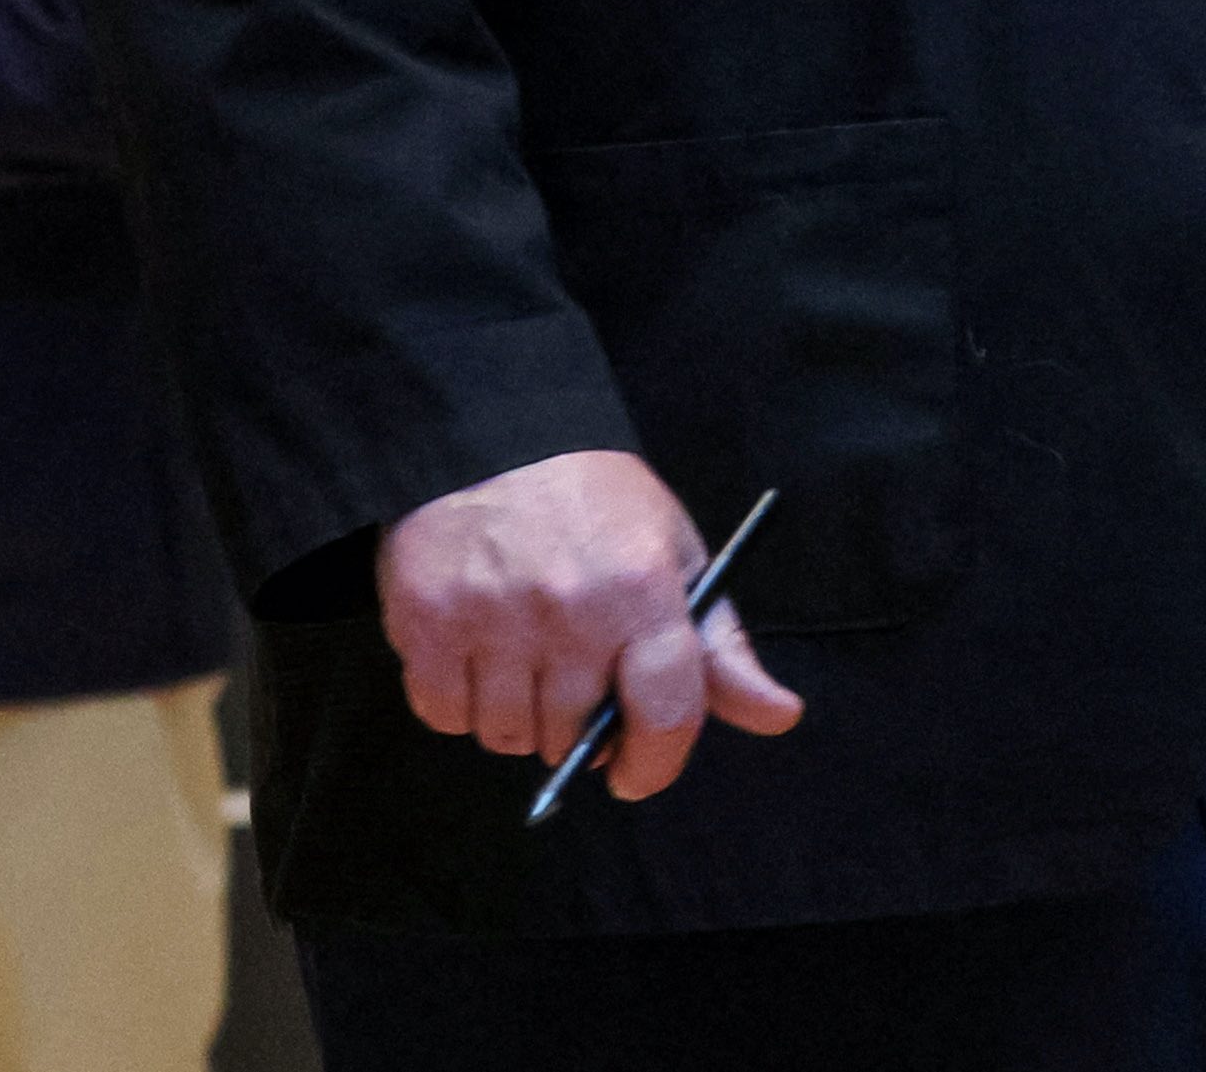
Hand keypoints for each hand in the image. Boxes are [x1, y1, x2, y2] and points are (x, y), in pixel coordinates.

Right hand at [377, 452, 802, 801]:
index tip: (634, 772)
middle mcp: (568, 607)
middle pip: (573, 736)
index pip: (665, 713)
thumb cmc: (589, 497)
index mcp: (641, 589)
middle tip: (566, 685)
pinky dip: (458, 704)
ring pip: (507, 735)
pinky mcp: (425, 617)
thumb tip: (779, 714)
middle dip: (575, 730)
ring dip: (514, 720)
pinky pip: (445, 714)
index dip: (654, 763)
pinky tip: (471, 658)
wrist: (484, 432)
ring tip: (517, 666)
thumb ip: (720, 645)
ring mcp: (490, 614)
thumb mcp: (672, 551)